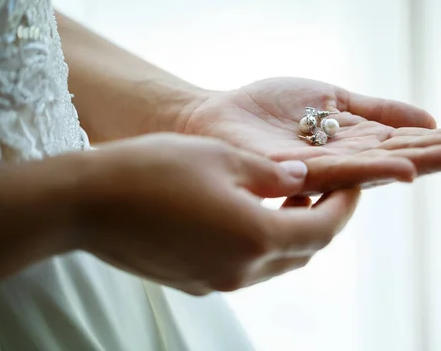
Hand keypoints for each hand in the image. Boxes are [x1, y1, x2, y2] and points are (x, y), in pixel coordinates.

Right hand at [78, 133, 362, 294]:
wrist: (85, 203)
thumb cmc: (152, 170)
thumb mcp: (222, 158)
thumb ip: (272, 174)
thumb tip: (304, 181)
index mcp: (256, 237)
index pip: (324, 229)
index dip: (346, 206)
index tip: (355, 182)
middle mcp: (242, 270)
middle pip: (304, 250)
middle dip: (323, 219)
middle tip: (326, 188)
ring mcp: (218, 281)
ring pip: (277, 261)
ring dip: (292, 231)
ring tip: (288, 196)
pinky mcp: (196, 282)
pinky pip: (247, 266)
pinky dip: (263, 241)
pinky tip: (251, 211)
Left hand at [179, 77, 440, 188]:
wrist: (217, 118)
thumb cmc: (269, 109)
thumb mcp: (333, 99)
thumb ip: (377, 110)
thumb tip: (428, 120)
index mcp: (359, 142)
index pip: (413, 142)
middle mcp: (349, 161)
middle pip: (408, 157)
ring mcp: (325, 170)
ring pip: (383, 167)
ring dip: (425, 163)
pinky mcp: (298, 171)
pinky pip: (341, 172)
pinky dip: (375, 170)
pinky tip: (404, 168)